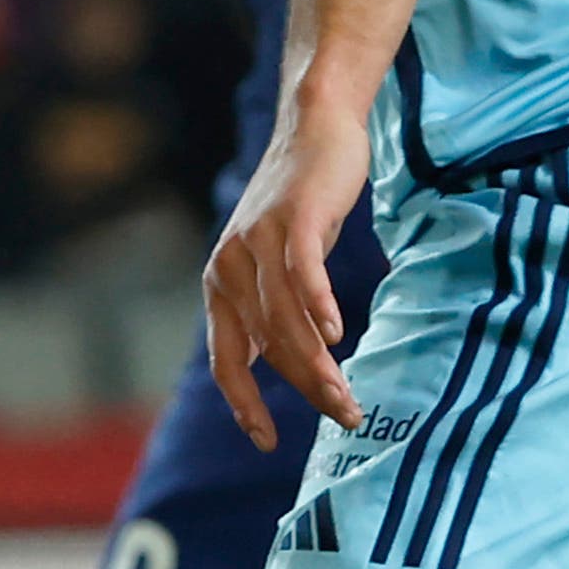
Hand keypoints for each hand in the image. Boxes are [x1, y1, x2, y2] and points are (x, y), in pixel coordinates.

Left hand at [204, 101, 372, 444]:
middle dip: (306, 389)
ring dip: (318, 364)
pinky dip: (317, 306)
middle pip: (269, 346)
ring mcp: (258, 242)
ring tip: (347, 396)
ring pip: (285, 319)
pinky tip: (335, 335)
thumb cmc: (303, 200)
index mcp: (220, 285)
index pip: (226, 360)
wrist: (314, 126)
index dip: (245, 404)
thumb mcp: (280, 259)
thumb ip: (276, 304)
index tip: (266, 442)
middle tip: (345, 417)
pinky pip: (302, 273)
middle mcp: (229, 267)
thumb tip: (291, 356)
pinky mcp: (292, 220)